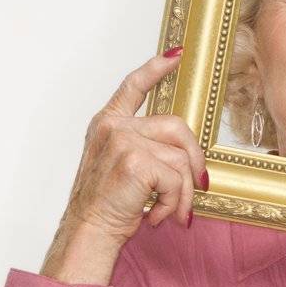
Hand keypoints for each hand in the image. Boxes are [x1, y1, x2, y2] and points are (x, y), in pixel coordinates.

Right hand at [62, 49, 208, 245]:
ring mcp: (123, 141)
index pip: (132, 87)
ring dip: (182, 192)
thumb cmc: (106, 205)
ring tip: (168, 211)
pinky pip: (176, 179)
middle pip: (177, 127)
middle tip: (198, 185)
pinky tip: (157, 215)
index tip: (176, 55)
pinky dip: (174, 202)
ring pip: (180, 158)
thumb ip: (145, 149)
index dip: (156, 69)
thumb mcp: (119, 167)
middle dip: (194, 160)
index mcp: (107, 124)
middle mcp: (113, 127)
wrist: (88, 231)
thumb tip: (189, 156)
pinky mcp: (136, 162)